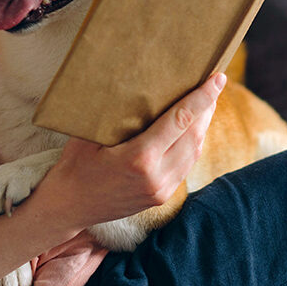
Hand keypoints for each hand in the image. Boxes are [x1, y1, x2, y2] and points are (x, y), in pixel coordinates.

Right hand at [36, 72, 225, 233]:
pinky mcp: (161, 196)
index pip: (180, 121)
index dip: (201, 98)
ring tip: (206, 101)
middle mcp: (157, 176)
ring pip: (194, 152)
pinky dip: (192, 143)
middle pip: (194, 136)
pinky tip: (191, 129)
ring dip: (202, 126)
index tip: (216, 79)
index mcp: (139, 158)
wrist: (69, 206)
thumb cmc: (75, 165)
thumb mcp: (89, 134)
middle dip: (207, 108)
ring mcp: (162, 189)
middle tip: (213, 83)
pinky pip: (185, 165)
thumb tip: (132, 82)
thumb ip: (114, 114)